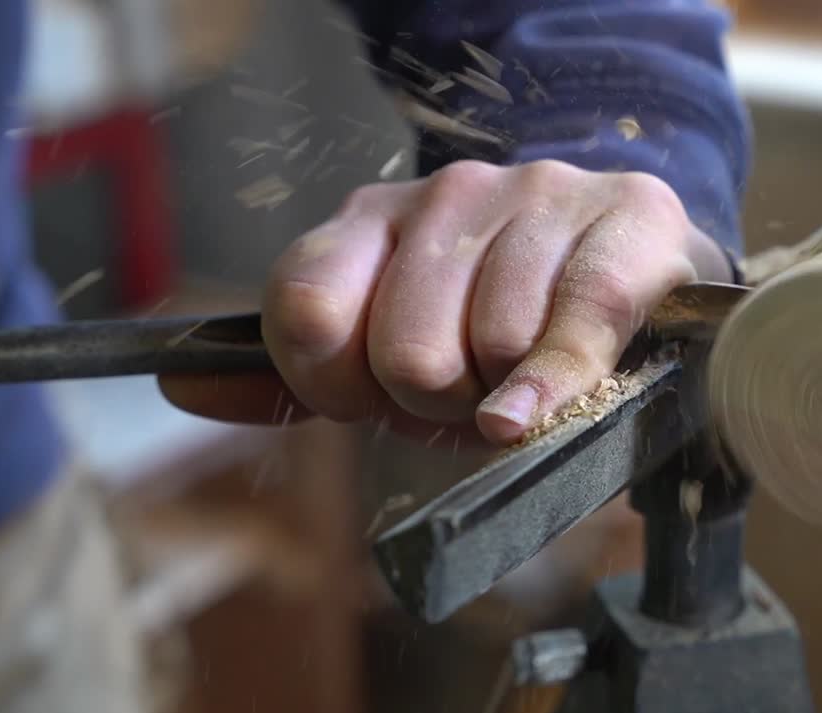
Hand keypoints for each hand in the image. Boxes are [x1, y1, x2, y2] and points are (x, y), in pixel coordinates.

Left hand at [160, 160, 731, 444]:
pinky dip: (551, 389)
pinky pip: (571, 327)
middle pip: (406, 352)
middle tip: (473, 394)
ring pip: (491, 348)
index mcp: (376, 221)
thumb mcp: (393, 360)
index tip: (375, 399)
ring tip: (533, 377)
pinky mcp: (625, 218)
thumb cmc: (504, 330)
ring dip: (510, 397)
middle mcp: (450, 193)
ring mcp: (538, 196)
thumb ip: (299, 376)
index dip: (336, 383)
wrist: (637, 272)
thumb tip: (183, 392)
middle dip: (440, 404)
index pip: (305, 305)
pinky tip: (536, 410)